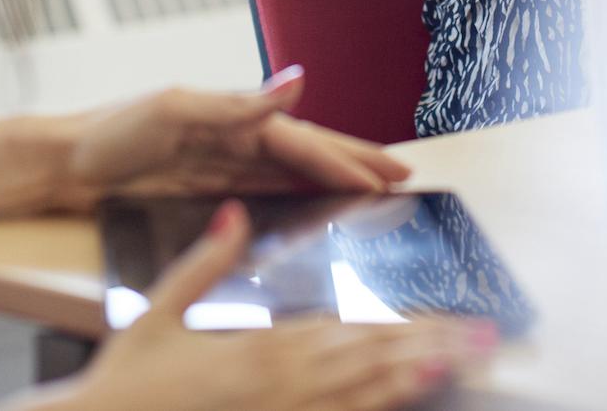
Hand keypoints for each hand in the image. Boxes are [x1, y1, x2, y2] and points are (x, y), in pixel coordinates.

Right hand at [47, 201, 491, 410]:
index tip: (446, 314)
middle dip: (430, 349)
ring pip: (361, 401)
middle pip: (369, 364)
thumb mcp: (157, 312)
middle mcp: (277, 388)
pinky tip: (404, 403)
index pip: (346, 331)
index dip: (401, 323)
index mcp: (257, 351)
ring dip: (416, 382)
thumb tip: (237, 214)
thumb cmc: (123, 382)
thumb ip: (203, 264)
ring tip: (463, 365)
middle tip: (483, 339)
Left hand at [49, 70, 414, 213]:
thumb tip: (297, 81)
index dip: (344, 159)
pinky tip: (316, 205)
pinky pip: (265, 192)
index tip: (384, 176)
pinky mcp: (205, 188)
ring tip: (375, 188)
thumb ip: (239, 103)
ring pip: (292, 173)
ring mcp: (221, 162)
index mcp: (232, 113)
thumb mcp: (174, 108)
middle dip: (355, 160)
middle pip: (307, 151)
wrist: (64, 164)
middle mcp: (234, 135)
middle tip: (403, 174)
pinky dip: (298, 196)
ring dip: (334, 179)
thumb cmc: (110, 131)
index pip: (301, 140)